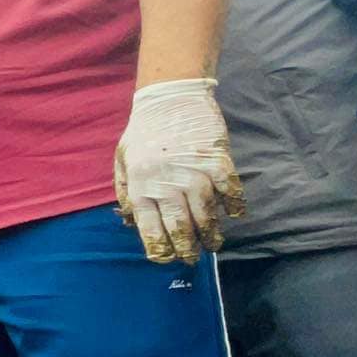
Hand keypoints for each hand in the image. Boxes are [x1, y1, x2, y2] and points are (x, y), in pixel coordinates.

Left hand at [113, 78, 244, 263]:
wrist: (170, 96)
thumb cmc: (144, 131)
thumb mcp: (122, 160)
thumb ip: (125, 190)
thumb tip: (129, 221)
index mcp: (141, 185)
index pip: (150, 226)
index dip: (159, 247)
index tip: (166, 259)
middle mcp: (166, 183)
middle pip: (179, 225)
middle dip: (187, 247)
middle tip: (192, 259)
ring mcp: (193, 171)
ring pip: (205, 212)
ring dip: (211, 232)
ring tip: (214, 244)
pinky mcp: (216, 159)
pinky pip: (228, 188)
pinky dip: (233, 203)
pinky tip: (234, 214)